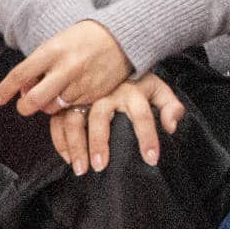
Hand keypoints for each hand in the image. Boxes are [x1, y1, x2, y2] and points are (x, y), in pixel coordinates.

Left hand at [0, 20, 131, 115]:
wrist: (123, 36)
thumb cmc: (85, 39)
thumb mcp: (58, 42)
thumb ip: (40, 65)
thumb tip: (24, 90)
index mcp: (53, 50)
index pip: (20, 75)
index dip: (4, 90)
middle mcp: (66, 67)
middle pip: (34, 100)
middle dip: (24, 106)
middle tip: (25, 105)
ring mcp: (82, 82)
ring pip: (53, 107)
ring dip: (49, 104)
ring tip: (57, 90)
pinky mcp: (95, 94)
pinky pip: (73, 108)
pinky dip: (68, 103)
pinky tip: (74, 89)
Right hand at [48, 75, 185, 175]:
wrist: (114, 59)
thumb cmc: (138, 83)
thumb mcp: (159, 90)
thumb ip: (171, 107)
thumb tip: (171, 127)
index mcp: (132, 90)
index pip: (142, 115)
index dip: (148, 137)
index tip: (151, 159)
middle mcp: (106, 93)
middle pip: (99, 117)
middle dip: (99, 143)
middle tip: (101, 166)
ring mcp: (84, 97)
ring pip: (73, 120)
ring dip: (75, 146)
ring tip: (81, 169)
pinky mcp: (68, 102)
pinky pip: (58, 122)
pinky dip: (60, 141)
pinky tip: (68, 159)